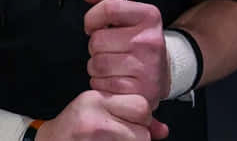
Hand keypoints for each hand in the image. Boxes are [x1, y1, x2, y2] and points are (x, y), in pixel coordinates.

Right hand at [35, 90, 166, 140]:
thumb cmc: (74, 127)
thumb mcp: (97, 111)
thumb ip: (129, 114)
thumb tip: (163, 130)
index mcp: (96, 100)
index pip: (140, 105)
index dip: (140, 117)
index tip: (128, 120)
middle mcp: (96, 119)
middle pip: (143, 131)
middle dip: (138, 135)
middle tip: (121, 135)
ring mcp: (96, 138)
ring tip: (114, 140)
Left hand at [82, 0, 169, 113]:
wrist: (165, 71)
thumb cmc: (140, 41)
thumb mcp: (128, 14)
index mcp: (149, 17)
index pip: (108, 9)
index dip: (92, 18)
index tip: (92, 25)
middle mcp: (150, 41)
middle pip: (97, 40)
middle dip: (95, 46)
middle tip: (108, 48)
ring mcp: (147, 67)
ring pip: (97, 64)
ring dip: (96, 66)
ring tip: (111, 64)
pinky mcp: (140, 90)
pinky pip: (103, 85)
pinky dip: (102, 83)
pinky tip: (115, 78)